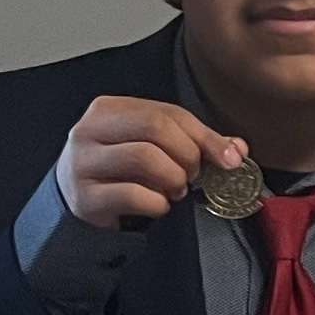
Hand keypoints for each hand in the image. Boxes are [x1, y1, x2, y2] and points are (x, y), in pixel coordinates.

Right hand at [56, 97, 245, 232]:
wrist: (78, 203)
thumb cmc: (122, 171)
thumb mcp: (154, 148)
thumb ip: (194, 143)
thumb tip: (237, 149)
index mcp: (109, 109)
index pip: (167, 112)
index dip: (204, 136)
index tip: (229, 158)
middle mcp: (89, 130)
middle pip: (155, 127)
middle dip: (187, 154)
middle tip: (193, 175)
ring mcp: (82, 163)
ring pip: (144, 158)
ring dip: (173, 179)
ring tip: (175, 190)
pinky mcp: (85, 197)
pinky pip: (135, 195)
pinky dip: (158, 204)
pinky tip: (157, 206)